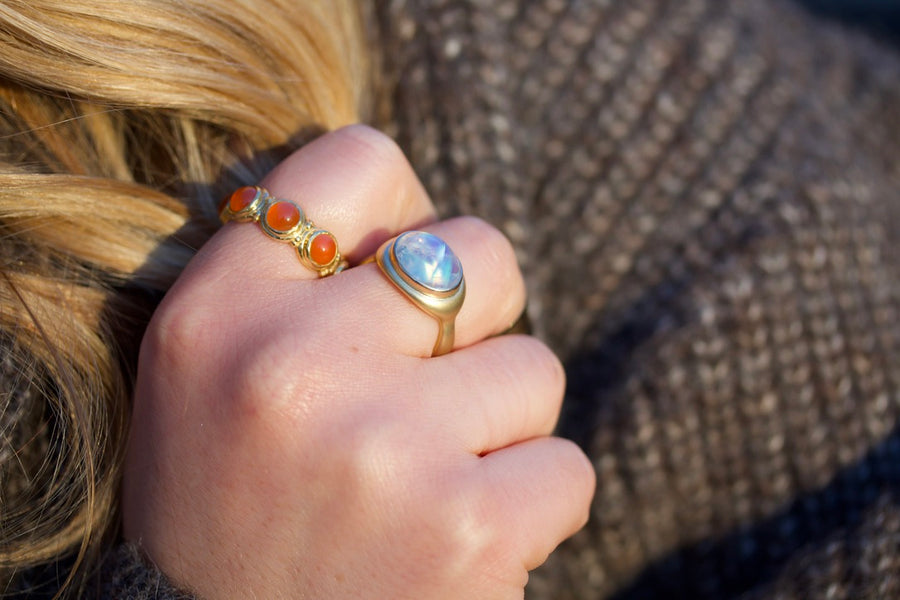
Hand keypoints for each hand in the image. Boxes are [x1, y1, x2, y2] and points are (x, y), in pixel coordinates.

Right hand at [122, 125, 594, 598]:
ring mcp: (386, 449)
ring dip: (498, 427)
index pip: (359, 162)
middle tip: (421, 393)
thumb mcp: (210, 376)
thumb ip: (296, 281)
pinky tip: (458, 540)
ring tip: (423, 486)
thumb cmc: (232, 512)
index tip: (395, 274)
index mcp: (217, 315)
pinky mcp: (468, 531)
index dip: (402, 211)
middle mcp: (293, 369)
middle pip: (480, 253)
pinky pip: (566, 468)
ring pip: (534, 368)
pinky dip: (529, 504)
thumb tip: (425, 223)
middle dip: (474, 319)